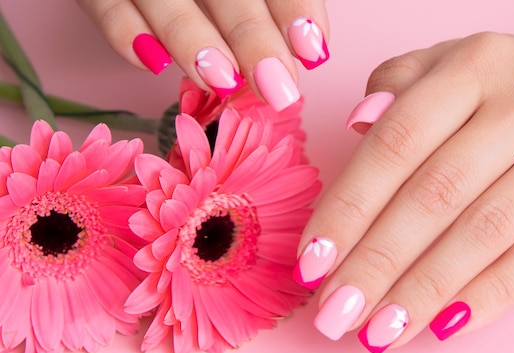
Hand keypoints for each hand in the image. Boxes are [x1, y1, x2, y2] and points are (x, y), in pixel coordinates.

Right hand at [76, 0, 328, 110]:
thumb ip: (268, 2)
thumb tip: (308, 50)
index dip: (293, 7)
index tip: (313, 51)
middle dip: (252, 37)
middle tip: (278, 88)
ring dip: (192, 41)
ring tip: (222, 82)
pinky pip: (104, 4)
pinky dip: (125, 34)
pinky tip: (153, 65)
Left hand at [293, 26, 513, 352]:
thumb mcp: (459, 64)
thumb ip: (398, 84)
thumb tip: (354, 128)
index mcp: (475, 65)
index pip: (396, 144)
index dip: (348, 207)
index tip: (311, 261)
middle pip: (434, 195)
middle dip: (375, 262)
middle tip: (334, 312)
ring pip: (484, 234)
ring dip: (422, 291)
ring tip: (378, 333)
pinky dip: (488, 297)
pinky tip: (442, 327)